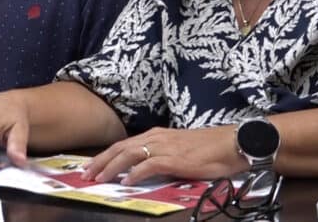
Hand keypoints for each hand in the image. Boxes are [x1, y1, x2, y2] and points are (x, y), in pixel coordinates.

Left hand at [83, 125, 245, 184]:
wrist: (232, 142)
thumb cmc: (208, 148)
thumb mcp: (177, 148)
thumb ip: (160, 155)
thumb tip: (143, 168)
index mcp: (155, 135)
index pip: (123, 144)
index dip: (105, 155)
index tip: (91, 166)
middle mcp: (156, 138)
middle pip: (120, 147)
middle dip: (100, 161)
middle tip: (85, 174)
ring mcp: (165, 147)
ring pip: (129, 154)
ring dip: (111, 167)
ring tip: (98, 178)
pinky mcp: (175, 158)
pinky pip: (150, 164)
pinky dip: (135, 173)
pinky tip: (126, 181)